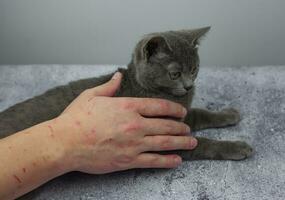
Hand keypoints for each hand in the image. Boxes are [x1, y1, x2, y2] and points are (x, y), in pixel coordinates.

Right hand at [55, 72, 196, 173]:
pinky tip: (177, 160)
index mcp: (127, 106)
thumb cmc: (76, 118)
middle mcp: (135, 124)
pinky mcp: (127, 160)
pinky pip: (153, 161)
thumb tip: (118, 75)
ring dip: (181, 143)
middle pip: (166, 125)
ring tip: (191, 143)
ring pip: (164, 143)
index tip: (182, 112)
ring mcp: (133, 143)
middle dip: (180, 127)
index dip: (174, 109)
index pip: (159, 106)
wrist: (64, 142)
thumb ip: (109, 86)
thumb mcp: (91, 95)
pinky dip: (167, 161)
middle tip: (188, 129)